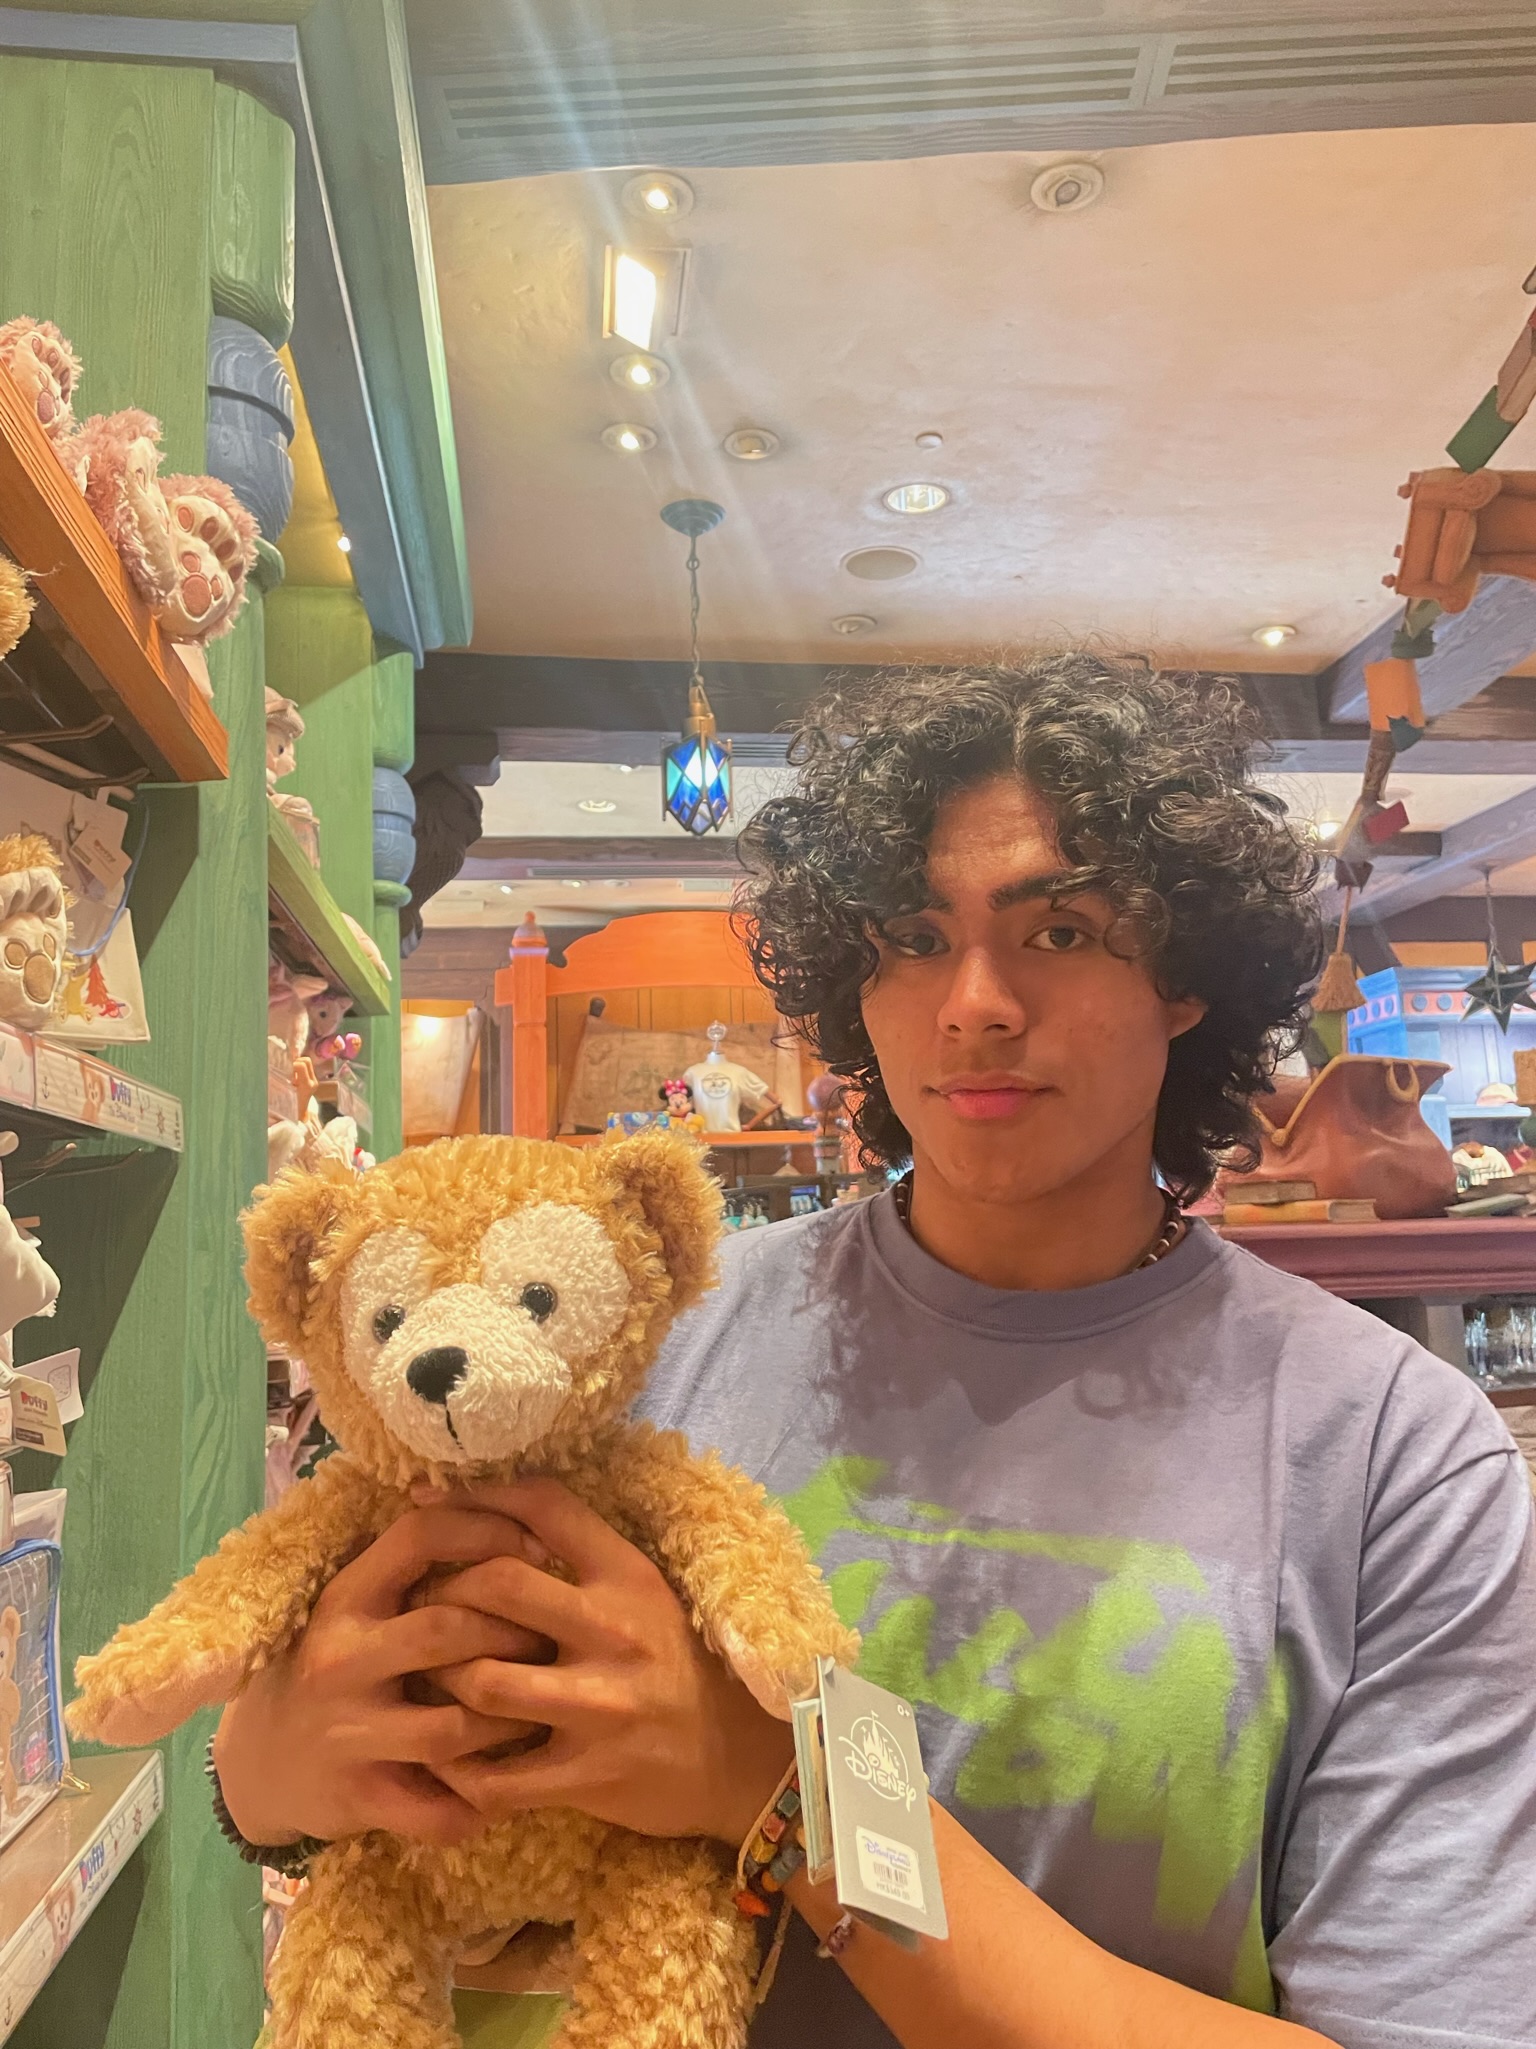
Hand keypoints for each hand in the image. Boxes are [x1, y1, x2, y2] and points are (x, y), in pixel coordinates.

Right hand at [212, 1504, 552, 1848]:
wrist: (258, 1762)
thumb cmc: (335, 1667)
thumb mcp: (357, 1608)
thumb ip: (413, 1569)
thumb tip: (514, 1514)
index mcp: (345, 1598)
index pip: (418, 1537)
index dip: (487, 1531)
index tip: (538, 1550)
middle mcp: (340, 1659)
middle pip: (446, 1629)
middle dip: (513, 1632)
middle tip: (554, 1638)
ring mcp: (346, 1733)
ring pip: (451, 1728)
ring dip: (509, 1720)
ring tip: (539, 1709)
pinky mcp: (356, 1799)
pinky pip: (437, 1810)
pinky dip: (480, 1804)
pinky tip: (506, 1786)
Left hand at [414, 1478, 795, 1845]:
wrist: (738, 1757)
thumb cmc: (673, 1662)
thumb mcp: (642, 1590)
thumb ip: (578, 1552)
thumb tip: (491, 1511)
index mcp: (627, 1576)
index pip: (544, 1506)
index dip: (475, 1495)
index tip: (424, 1500)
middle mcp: (615, 1631)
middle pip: (498, 1586)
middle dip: (442, 1593)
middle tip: (419, 1608)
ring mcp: (601, 1708)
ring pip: (483, 1682)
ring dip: (440, 1680)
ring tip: (425, 1679)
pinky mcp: (590, 1777)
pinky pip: (496, 1777)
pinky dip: (456, 1770)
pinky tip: (442, 1758)